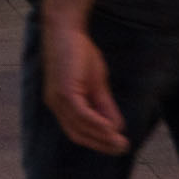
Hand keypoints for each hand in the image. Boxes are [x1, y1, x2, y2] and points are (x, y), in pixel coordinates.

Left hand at [40, 14, 127, 154]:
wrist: (65, 29)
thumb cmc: (79, 53)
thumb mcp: (95, 84)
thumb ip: (103, 105)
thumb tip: (116, 127)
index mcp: (60, 104)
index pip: (76, 132)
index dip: (96, 142)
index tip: (116, 147)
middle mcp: (55, 104)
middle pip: (77, 134)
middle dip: (101, 144)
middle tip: (123, 148)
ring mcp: (58, 97)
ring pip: (80, 126)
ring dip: (102, 137)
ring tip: (121, 143)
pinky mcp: (64, 90)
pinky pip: (81, 114)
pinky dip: (97, 123)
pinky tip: (112, 129)